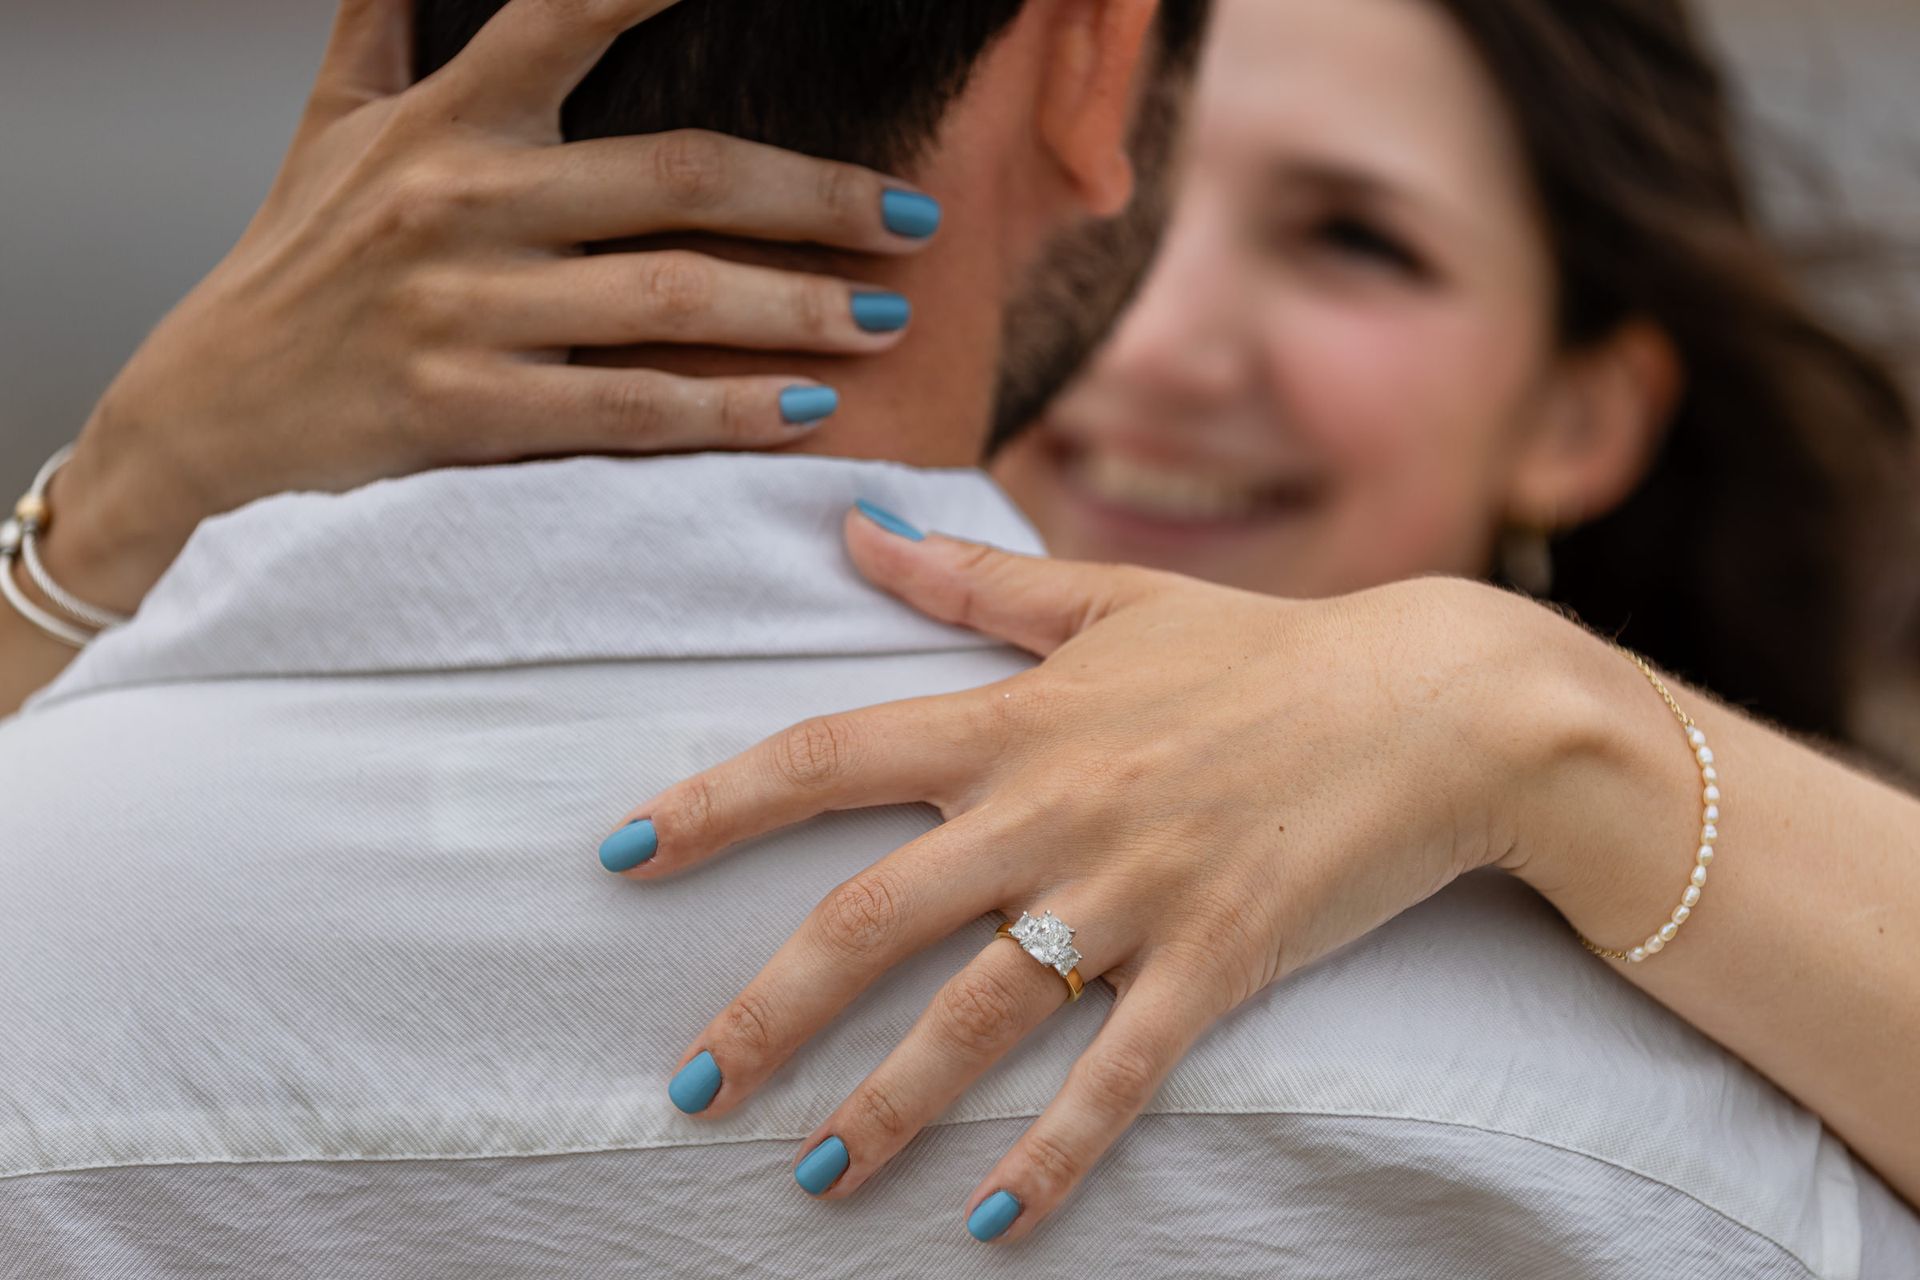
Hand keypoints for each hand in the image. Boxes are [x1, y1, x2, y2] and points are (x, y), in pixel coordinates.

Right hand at [49, 0, 938, 613]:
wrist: (202, 428)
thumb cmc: (285, 273)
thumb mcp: (328, 131)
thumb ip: (389, 31)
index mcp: (442, 120)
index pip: (564, 14)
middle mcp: (458, 202)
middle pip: (676, 176)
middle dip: (814, 197)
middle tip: (912, 221)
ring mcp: (464, 311)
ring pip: (670, 299)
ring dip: (797, 308)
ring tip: (886, 318)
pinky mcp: (468, 413)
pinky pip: (629, 410)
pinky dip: (725, 414)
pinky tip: (807, 412)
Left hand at [617, 509, 1580, 1241]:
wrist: (1435, 703)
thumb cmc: (1262, 649)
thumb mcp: (1109, 600)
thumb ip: (970, 580)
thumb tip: (853, 528)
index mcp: (1015, 720)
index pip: (828, 758)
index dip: (713, 806)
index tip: (618, 854)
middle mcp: (1052, 812)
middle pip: (873, 920)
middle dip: (771, 1010)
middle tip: (691, 1086)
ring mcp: (1132, 896)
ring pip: (979, 1020)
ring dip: (886, 1109)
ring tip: (809, 1179)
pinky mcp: (1214, 965)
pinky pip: (1117, 1080)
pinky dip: (1054, 1160)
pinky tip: (990, 1230)